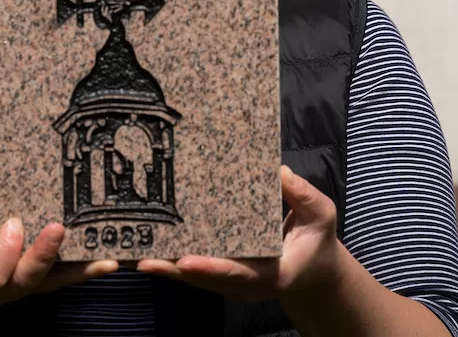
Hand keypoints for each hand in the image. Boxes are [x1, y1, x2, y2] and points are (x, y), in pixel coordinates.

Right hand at [0, 161, 118, 319]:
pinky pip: (62, 278)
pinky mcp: (34, 280)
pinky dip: (84, 271)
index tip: (13, 224)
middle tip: (58, 227)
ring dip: (78, 269)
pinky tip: (109, 261)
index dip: (6, 254)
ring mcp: (19, 286)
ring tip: (105, 256)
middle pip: (27, 281)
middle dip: (44, 256)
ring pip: (51, 282)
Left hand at [136, 165, 340, 302]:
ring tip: (136, 253)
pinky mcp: (222, 274)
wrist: (313, 269)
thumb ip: (304, 196)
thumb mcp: (321, 216)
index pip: (236, 272)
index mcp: (270, 274)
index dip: (209, 268)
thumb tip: (281, 173)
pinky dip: (173, 260)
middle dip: (173, 270)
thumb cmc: (316, 240)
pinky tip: (150, 245)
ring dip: (166, 267)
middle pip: (204, 279)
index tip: (183, 262)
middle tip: (144, 259)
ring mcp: (231, 282)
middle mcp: (246, 284)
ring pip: (194, 278)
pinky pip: (195, 270)